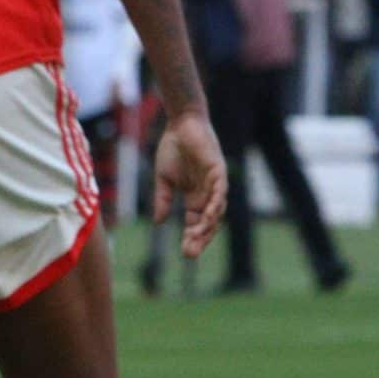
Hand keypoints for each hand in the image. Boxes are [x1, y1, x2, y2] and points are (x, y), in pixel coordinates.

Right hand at [151, 108, 228, 258]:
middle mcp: (208, 193)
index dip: (191, 237)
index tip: (184, 253)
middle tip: (190, 254)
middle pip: (208, 222)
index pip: (196, 223)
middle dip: (200, 239)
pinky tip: (208, 218)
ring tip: (195, 239)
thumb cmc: (173, 147)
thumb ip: (163, 199)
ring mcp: (214, 183)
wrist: (180, 123)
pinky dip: (215, 206)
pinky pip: (220, 193)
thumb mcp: (164, 178)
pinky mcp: (218, 171)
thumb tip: (158, 222)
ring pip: (216, 211)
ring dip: (207, 227)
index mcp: (195, 196)